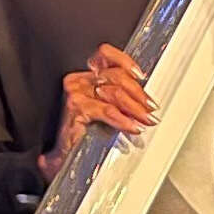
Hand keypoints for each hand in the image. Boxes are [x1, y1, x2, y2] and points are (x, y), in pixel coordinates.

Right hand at [42, 44, 157, 179]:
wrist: (63, 158)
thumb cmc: (83, 135)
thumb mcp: (103, 110)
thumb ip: (117, 97)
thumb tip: (143, 97)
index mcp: (84, 76)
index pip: (106, 56)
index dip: (125, 62)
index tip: (141, 76)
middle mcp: (78, 81)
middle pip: (116, 76)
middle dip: (138, 93)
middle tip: (150, 108)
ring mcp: (76, 93)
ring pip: (115, 93)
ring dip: (136, 108)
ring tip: (146, 119)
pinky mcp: (77, 108)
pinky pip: (108, 110)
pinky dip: (124, 120)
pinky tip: (133, 127)